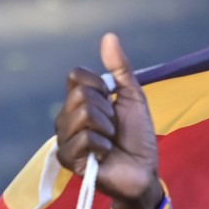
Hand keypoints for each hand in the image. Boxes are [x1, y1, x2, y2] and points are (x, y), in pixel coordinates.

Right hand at [54, 33, 162, 208]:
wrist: (144, 172)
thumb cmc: (138, 137)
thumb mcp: (133, 98)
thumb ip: (121, 69)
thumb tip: (109, 36)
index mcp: (78, 101)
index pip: (75, 75)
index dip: (99, 85)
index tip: (112, 101)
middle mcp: (65, 118)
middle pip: (80, 94)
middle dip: (107, 110)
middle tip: (114, 128)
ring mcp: (64, 139)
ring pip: (82, 115)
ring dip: (107, 128)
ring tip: (111, 141)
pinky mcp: (68, 160)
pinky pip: (84, 139)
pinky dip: (103, 145)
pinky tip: (106, 154)